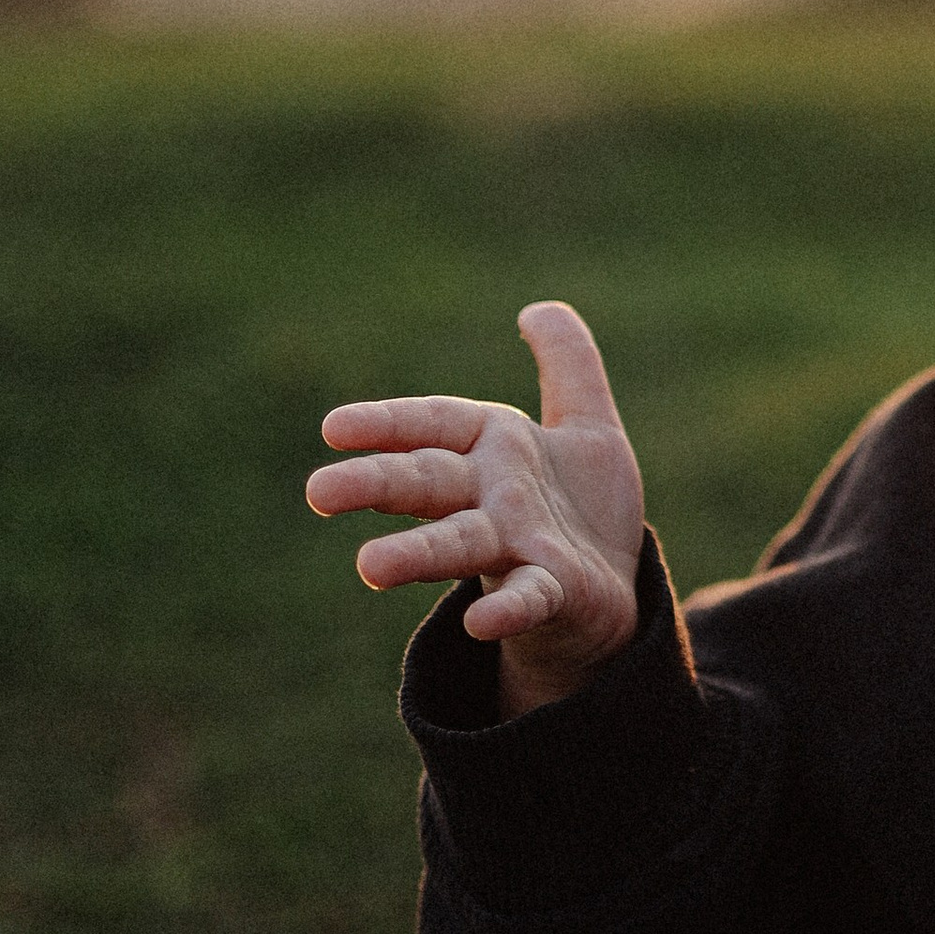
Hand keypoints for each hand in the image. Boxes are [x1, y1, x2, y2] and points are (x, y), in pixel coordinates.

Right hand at [308, 300, 645, 715]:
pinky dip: (506, 609)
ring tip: (369, 567)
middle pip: (428, 482)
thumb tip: (538, 310)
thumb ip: (567, 364)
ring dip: (416, 553)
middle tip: (319, 492)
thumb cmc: (583, 506)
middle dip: (377, 482)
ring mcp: (517, 547)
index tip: (334, 429)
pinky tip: (482, 623)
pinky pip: (526, 598)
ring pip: (459, 543)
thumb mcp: (586, 423)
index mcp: (494, 448)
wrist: (615, 589)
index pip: (434, 425)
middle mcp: (493, 497)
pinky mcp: (551, 591)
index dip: (388, 423)